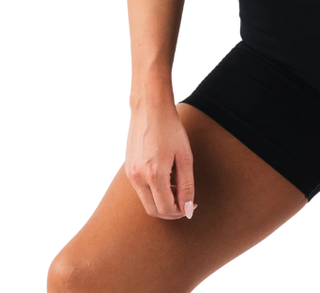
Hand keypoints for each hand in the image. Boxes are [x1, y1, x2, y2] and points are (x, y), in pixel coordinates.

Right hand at [125, 93, 197, 219]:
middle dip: (170, 211)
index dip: (180, 212)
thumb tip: (187, 210)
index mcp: (153, 174)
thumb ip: (186, 185)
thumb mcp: (185, 156)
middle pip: (153, 210)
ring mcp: (130, 174)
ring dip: (162, 201)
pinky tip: (166, 178)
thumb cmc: (171, 129)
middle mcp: (138, 177)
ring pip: (146, 202)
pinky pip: (141, 190)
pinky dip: (154, 192)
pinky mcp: (128, 169)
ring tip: (177, 186)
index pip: (165, 208)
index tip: (192, 205)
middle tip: (185, 202)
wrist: (150, 108)